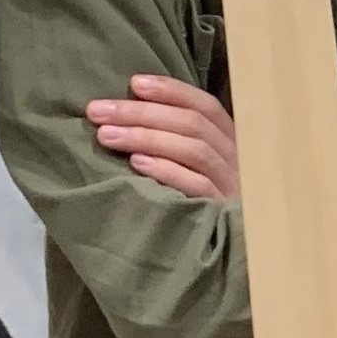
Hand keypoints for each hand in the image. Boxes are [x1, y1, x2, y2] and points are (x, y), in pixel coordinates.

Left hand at [89, 76, 237, 202]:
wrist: (238, 254)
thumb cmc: (210, 202)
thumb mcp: (202, 166)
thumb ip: (180, 140)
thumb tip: (131, 112)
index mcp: (232, 141)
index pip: (205, 106)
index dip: (171, 91)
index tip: (134, 83)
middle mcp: (237, 158)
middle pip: (192, 124)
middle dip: (142, 113)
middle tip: (98, 111)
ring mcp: (232, 185)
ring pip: (193, 151)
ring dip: (146, 138)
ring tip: (106, 136)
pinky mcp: (223, 213)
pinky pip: (197, 187)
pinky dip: (167, 171)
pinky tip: (137, 165)